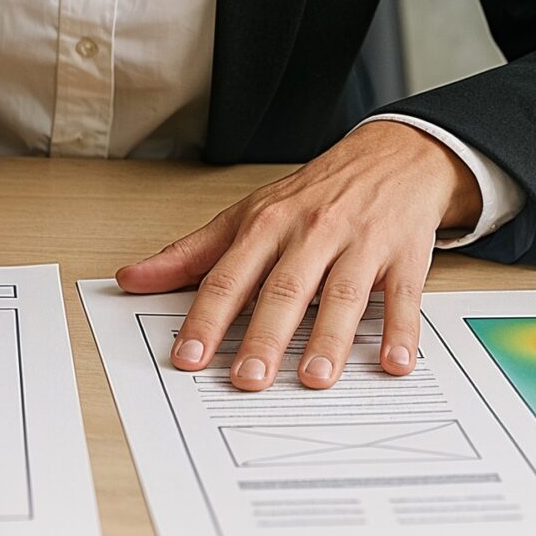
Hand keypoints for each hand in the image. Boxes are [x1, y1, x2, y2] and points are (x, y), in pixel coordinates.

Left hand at [112, 121, 478, 390]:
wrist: (391, 156)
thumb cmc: (314, 195)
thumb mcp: (247, 214)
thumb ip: (191, 253)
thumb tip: (132, 279)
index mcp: (267, 224)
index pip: (229, 275)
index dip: (206, 318)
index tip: (189, 357)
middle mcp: (312, 232)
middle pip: (285, 287)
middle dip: (264, 335)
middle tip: (248, 379)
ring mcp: (360, 243)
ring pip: (342, 293)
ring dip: (329, 338)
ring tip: (313, 377)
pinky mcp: (404, 256)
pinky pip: (402, 297)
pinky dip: (400, 331)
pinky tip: (393, 364)